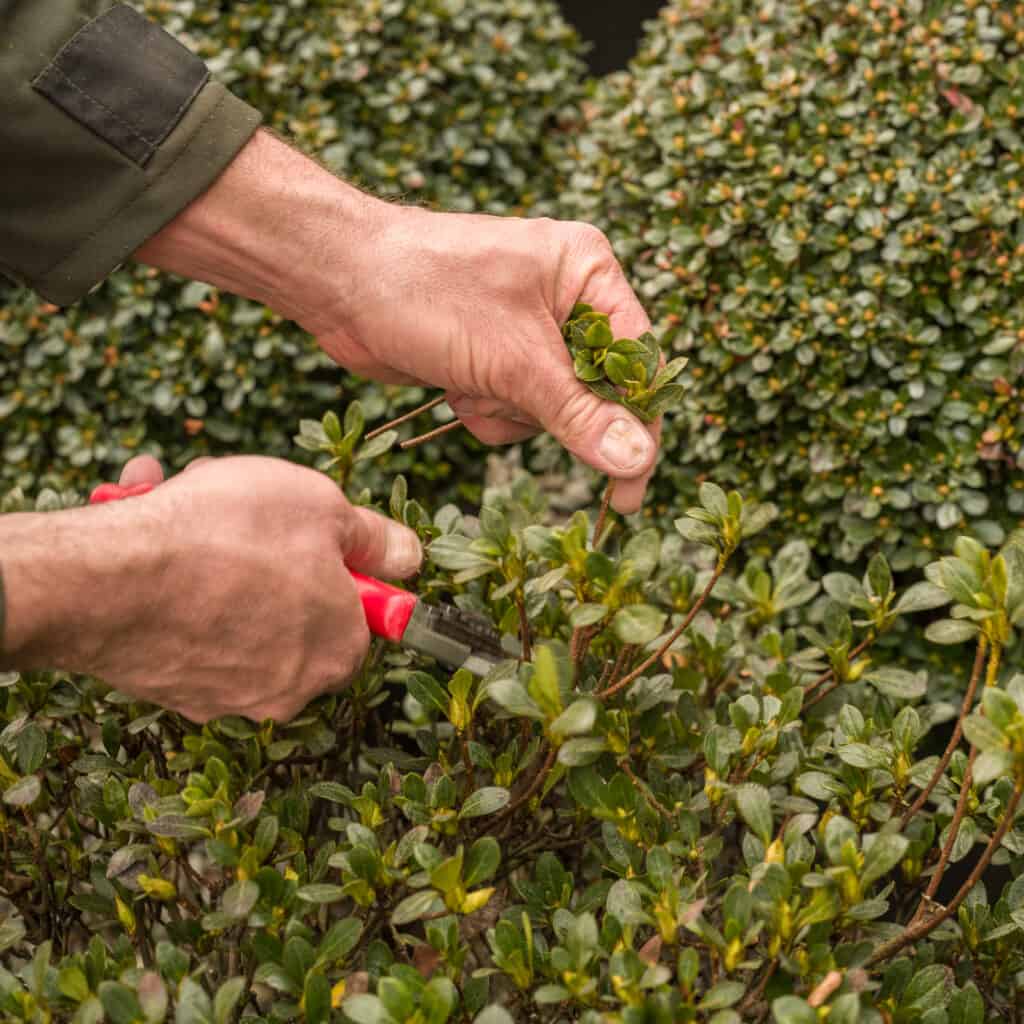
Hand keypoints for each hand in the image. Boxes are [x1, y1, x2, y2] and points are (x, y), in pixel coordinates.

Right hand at [1, 455, 421, 721]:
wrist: (108, 580)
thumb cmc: (227, 536)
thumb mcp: (323, 508)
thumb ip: (374, 537)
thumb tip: (409, 557)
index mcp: (338, 649)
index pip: (358, 613)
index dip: (337, 566)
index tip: (311, 537)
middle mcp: (287, 687)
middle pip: (290, 606)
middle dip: (266, 549)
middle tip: (238, 504)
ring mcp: (223, 694)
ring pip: (230, 605)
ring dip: (209, 549)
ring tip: (177, 496)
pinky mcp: (168, 688)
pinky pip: (183, 620)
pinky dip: (170, 575)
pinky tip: (146, 523)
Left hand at [306, 204, 660, 513]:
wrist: (339, 283)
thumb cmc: (428, 293)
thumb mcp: (514, 359)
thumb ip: (579, 413)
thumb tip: (638, 458)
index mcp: (587, 272)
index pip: (638, 361)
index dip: (638, 424)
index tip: (631, 490)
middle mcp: (564, 298)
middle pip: (594, 392)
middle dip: (545, 410)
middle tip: (507, 400)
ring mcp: (526, 330)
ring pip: (550, 410)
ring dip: (506, 411)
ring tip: (469, 380)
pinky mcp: (493, 357)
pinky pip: (512, 410)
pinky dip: (483, 411)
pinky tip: (453, 386)